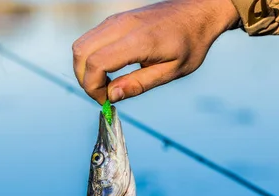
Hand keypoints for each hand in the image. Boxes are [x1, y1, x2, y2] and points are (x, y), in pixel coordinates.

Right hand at [72, 0, 239, 103]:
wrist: (198, 12)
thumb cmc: (190, 42)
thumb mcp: (171, 71)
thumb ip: (139, 84)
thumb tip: (112, 96)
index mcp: (139, 40)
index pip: (96, 63)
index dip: (93, 87)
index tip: (106, 100)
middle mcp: (123, 25)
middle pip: (80, 52)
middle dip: (84, 79)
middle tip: (102, 94)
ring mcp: (116, 19)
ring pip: (81, 45)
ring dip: (85, 69)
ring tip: (106, 84)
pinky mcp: (114, 20)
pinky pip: (90, 39)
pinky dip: (90, 58)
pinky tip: (108, 71)